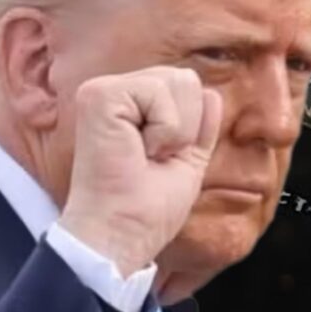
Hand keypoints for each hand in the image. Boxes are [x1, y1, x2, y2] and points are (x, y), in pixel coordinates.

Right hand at [59, 66, 222, 276]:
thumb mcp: (186, 159)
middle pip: (185, 78)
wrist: (123, 233)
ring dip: (175, 130)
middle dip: (185, 127)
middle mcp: (114, 91)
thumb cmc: (146, 208)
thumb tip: (212, 94)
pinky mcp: (99, 95)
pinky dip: (163, 129)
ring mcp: (103, 90)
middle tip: (153, 159)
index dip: (189, 129)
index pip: (185, 87)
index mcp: (130, 105)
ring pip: (178, 80)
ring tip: (144, 155)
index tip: (160, 161)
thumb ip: (198, 125)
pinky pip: (158, 91)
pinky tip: (136, 150)